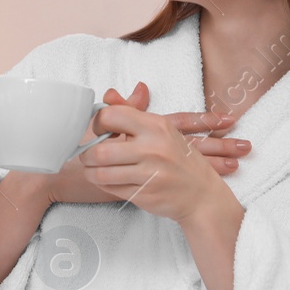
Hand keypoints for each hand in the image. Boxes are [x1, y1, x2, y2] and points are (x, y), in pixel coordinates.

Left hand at [47, 84, 246, 222]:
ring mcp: (150, 173)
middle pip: (100, 150)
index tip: (99, 131)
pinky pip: (111, 189)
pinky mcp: (145, 194)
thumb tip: (108, 94)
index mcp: (155, 126)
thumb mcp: (161, 130)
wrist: (202, 195)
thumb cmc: (178, 159)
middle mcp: (153, 148)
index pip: (111, 115)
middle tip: (88, 156)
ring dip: (91, 172)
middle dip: (87, 155)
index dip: (98, 123)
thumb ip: (131, 112)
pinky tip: (107, 180)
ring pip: (101, 173)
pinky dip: (103, 184)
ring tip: (92, 169)